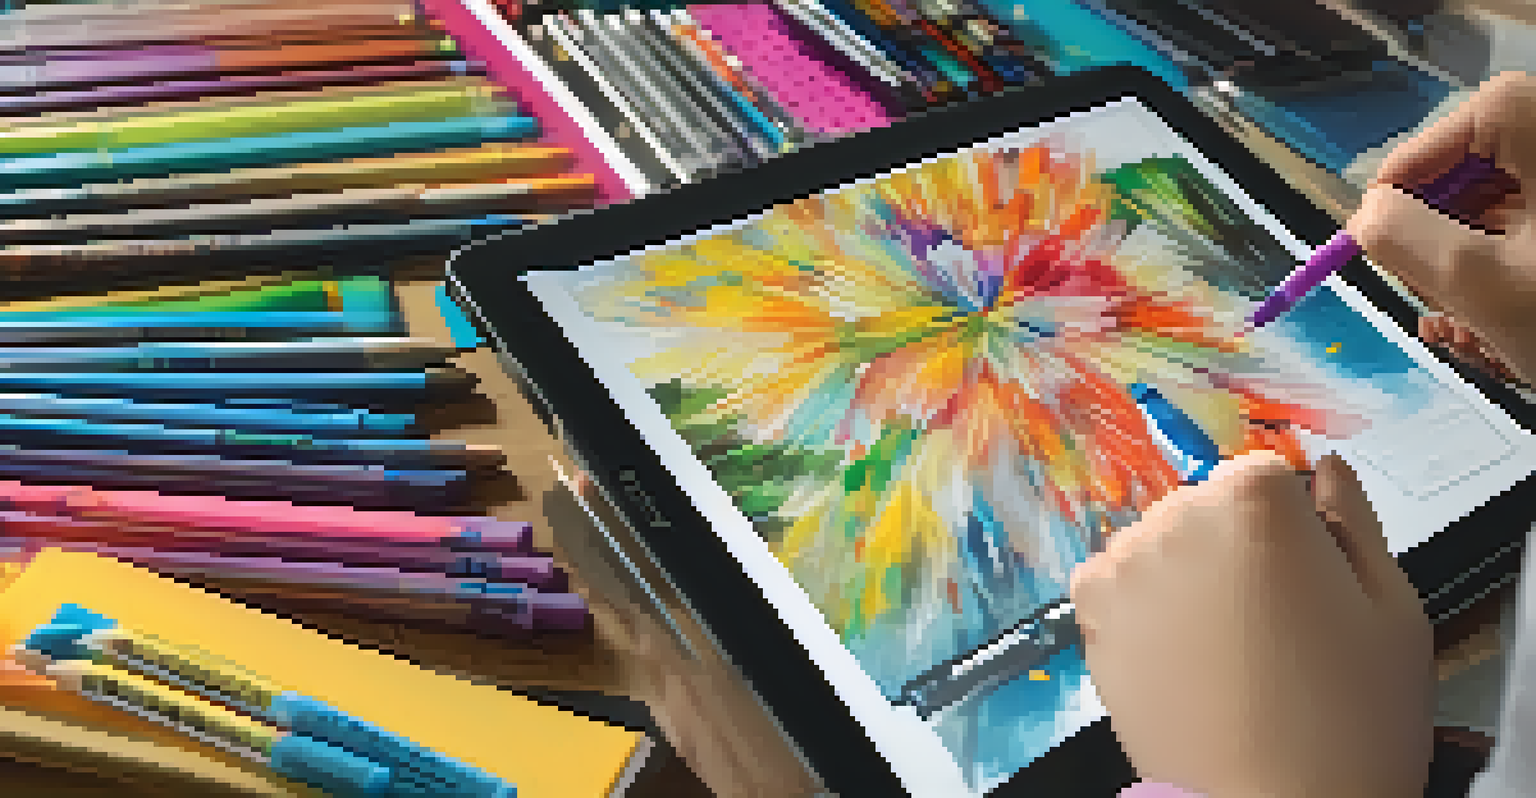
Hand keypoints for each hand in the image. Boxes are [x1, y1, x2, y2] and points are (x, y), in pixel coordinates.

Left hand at [1070, 451, 1433, 797]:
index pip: (1265, 475)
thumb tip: (1323, 472)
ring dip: (1183, 576)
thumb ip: (1354, 521)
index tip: (1304, 578)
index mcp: (1255, 499)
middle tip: (1269, 625)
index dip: (1290, 527)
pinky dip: (1142, 608)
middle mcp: (1176, 515)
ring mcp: (1124, 562)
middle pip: (1206, 507)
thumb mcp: (1392, 608)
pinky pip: (1116, 583)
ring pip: (1159, 546)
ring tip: (1224, 650)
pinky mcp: (1088, 610)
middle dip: (1233, 548)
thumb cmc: (1348, 717)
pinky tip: (1179, 655)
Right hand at [1346, 70, 1535, 386]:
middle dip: (1438, 238)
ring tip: (1459, 333)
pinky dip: (1501, 284)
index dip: (1409, 174)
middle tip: (1421, 291)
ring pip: (1502, 215)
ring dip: (1465, 274)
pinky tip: (1489, 336)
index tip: (1375, 231)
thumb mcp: (1478, 283)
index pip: (1464, 125)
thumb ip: (1402, 237)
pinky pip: (1528, 245)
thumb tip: (1365, 215)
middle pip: (1480, 173)